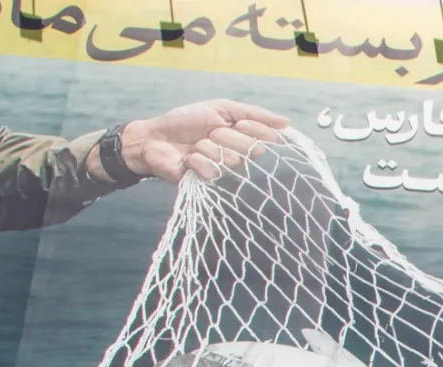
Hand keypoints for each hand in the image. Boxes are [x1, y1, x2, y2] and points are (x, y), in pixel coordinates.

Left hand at [114, 100, 289, 183]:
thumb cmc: (186, 121)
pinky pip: (213, 171)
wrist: (156, 137)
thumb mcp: (220, 108)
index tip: (239, 123)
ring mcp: (223, 169)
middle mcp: (237, 154)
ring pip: (230, 160)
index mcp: (242, 136)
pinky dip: (197, 160)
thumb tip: (286, 122)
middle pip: (250, 150)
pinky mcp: (208, 182)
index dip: (255, 130)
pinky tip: (188, 159)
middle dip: (226, 136)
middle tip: (209, 132)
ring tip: (195, 145)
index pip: (265, 138)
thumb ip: (253, 113)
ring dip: (208, 147)